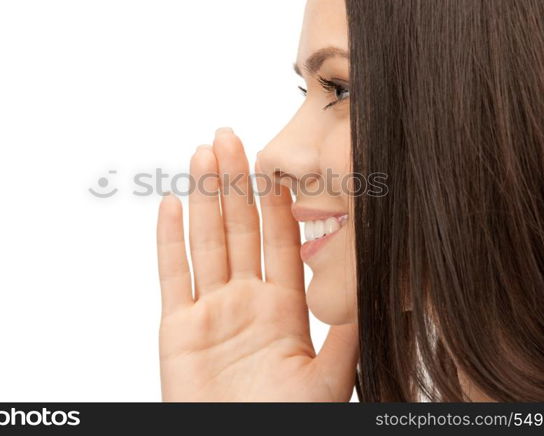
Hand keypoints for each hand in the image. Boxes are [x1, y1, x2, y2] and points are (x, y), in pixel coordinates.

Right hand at [156, 128, 357, 400]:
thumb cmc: (285, 423)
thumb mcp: (328, 379)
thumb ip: (347, 335)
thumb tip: (374, 289)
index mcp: (283, 309)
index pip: (279, 242)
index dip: (277, 203)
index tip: (277, 167)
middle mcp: (245, 301)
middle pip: (239, 229)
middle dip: (234, 183)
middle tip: (231, 137)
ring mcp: (210, 311)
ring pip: (206, 241)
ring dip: (203, 197)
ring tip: (203, 154)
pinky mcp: (178, 329)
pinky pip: (173, 275)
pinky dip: (169, 240)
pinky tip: (171, 205)